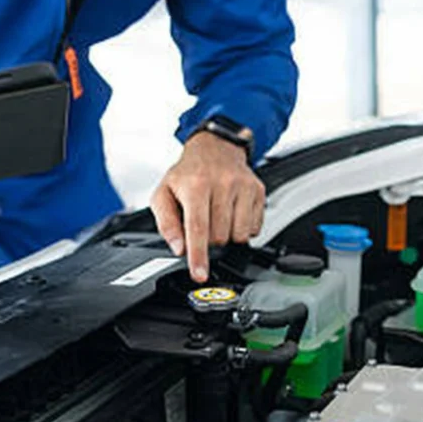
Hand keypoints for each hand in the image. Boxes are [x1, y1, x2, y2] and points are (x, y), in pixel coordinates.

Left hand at [150, 131, 264, 283]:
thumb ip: (166, 223)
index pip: (197, 227)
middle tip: (202, 221)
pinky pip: (254, 228)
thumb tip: (178, 247)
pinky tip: (232, 212)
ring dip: (226, 235)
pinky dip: (242, 228)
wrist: (214, 147)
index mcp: (196, 185)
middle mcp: (222, 183)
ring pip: (238, 235)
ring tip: (217, 216)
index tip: (200, 273)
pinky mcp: (258, 190)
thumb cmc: (187, 174)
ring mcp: (243, 186)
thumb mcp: (163, 193)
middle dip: (209, 239)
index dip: (198, 255)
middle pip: (219, 236)